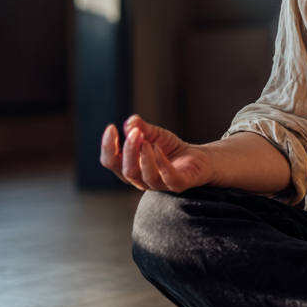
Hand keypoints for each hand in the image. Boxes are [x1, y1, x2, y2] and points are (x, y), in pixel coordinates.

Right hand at [100, 114, 215, 191]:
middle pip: (127, 171)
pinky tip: (159, 149)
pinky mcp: (179, 184)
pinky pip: (169, 178)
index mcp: (130, 168)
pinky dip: (162, 164)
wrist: (199, 158)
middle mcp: (142, 180)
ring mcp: (160, 185)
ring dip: (144, 157)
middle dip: (128, 150)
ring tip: (147, 141)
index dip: (108, 147)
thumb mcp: (155, 134)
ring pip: (146, 177)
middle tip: (134, 132)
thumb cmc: (171, 148)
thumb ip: (141, 128)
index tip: (111, 127)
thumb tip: (130, 122)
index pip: (111, 162)